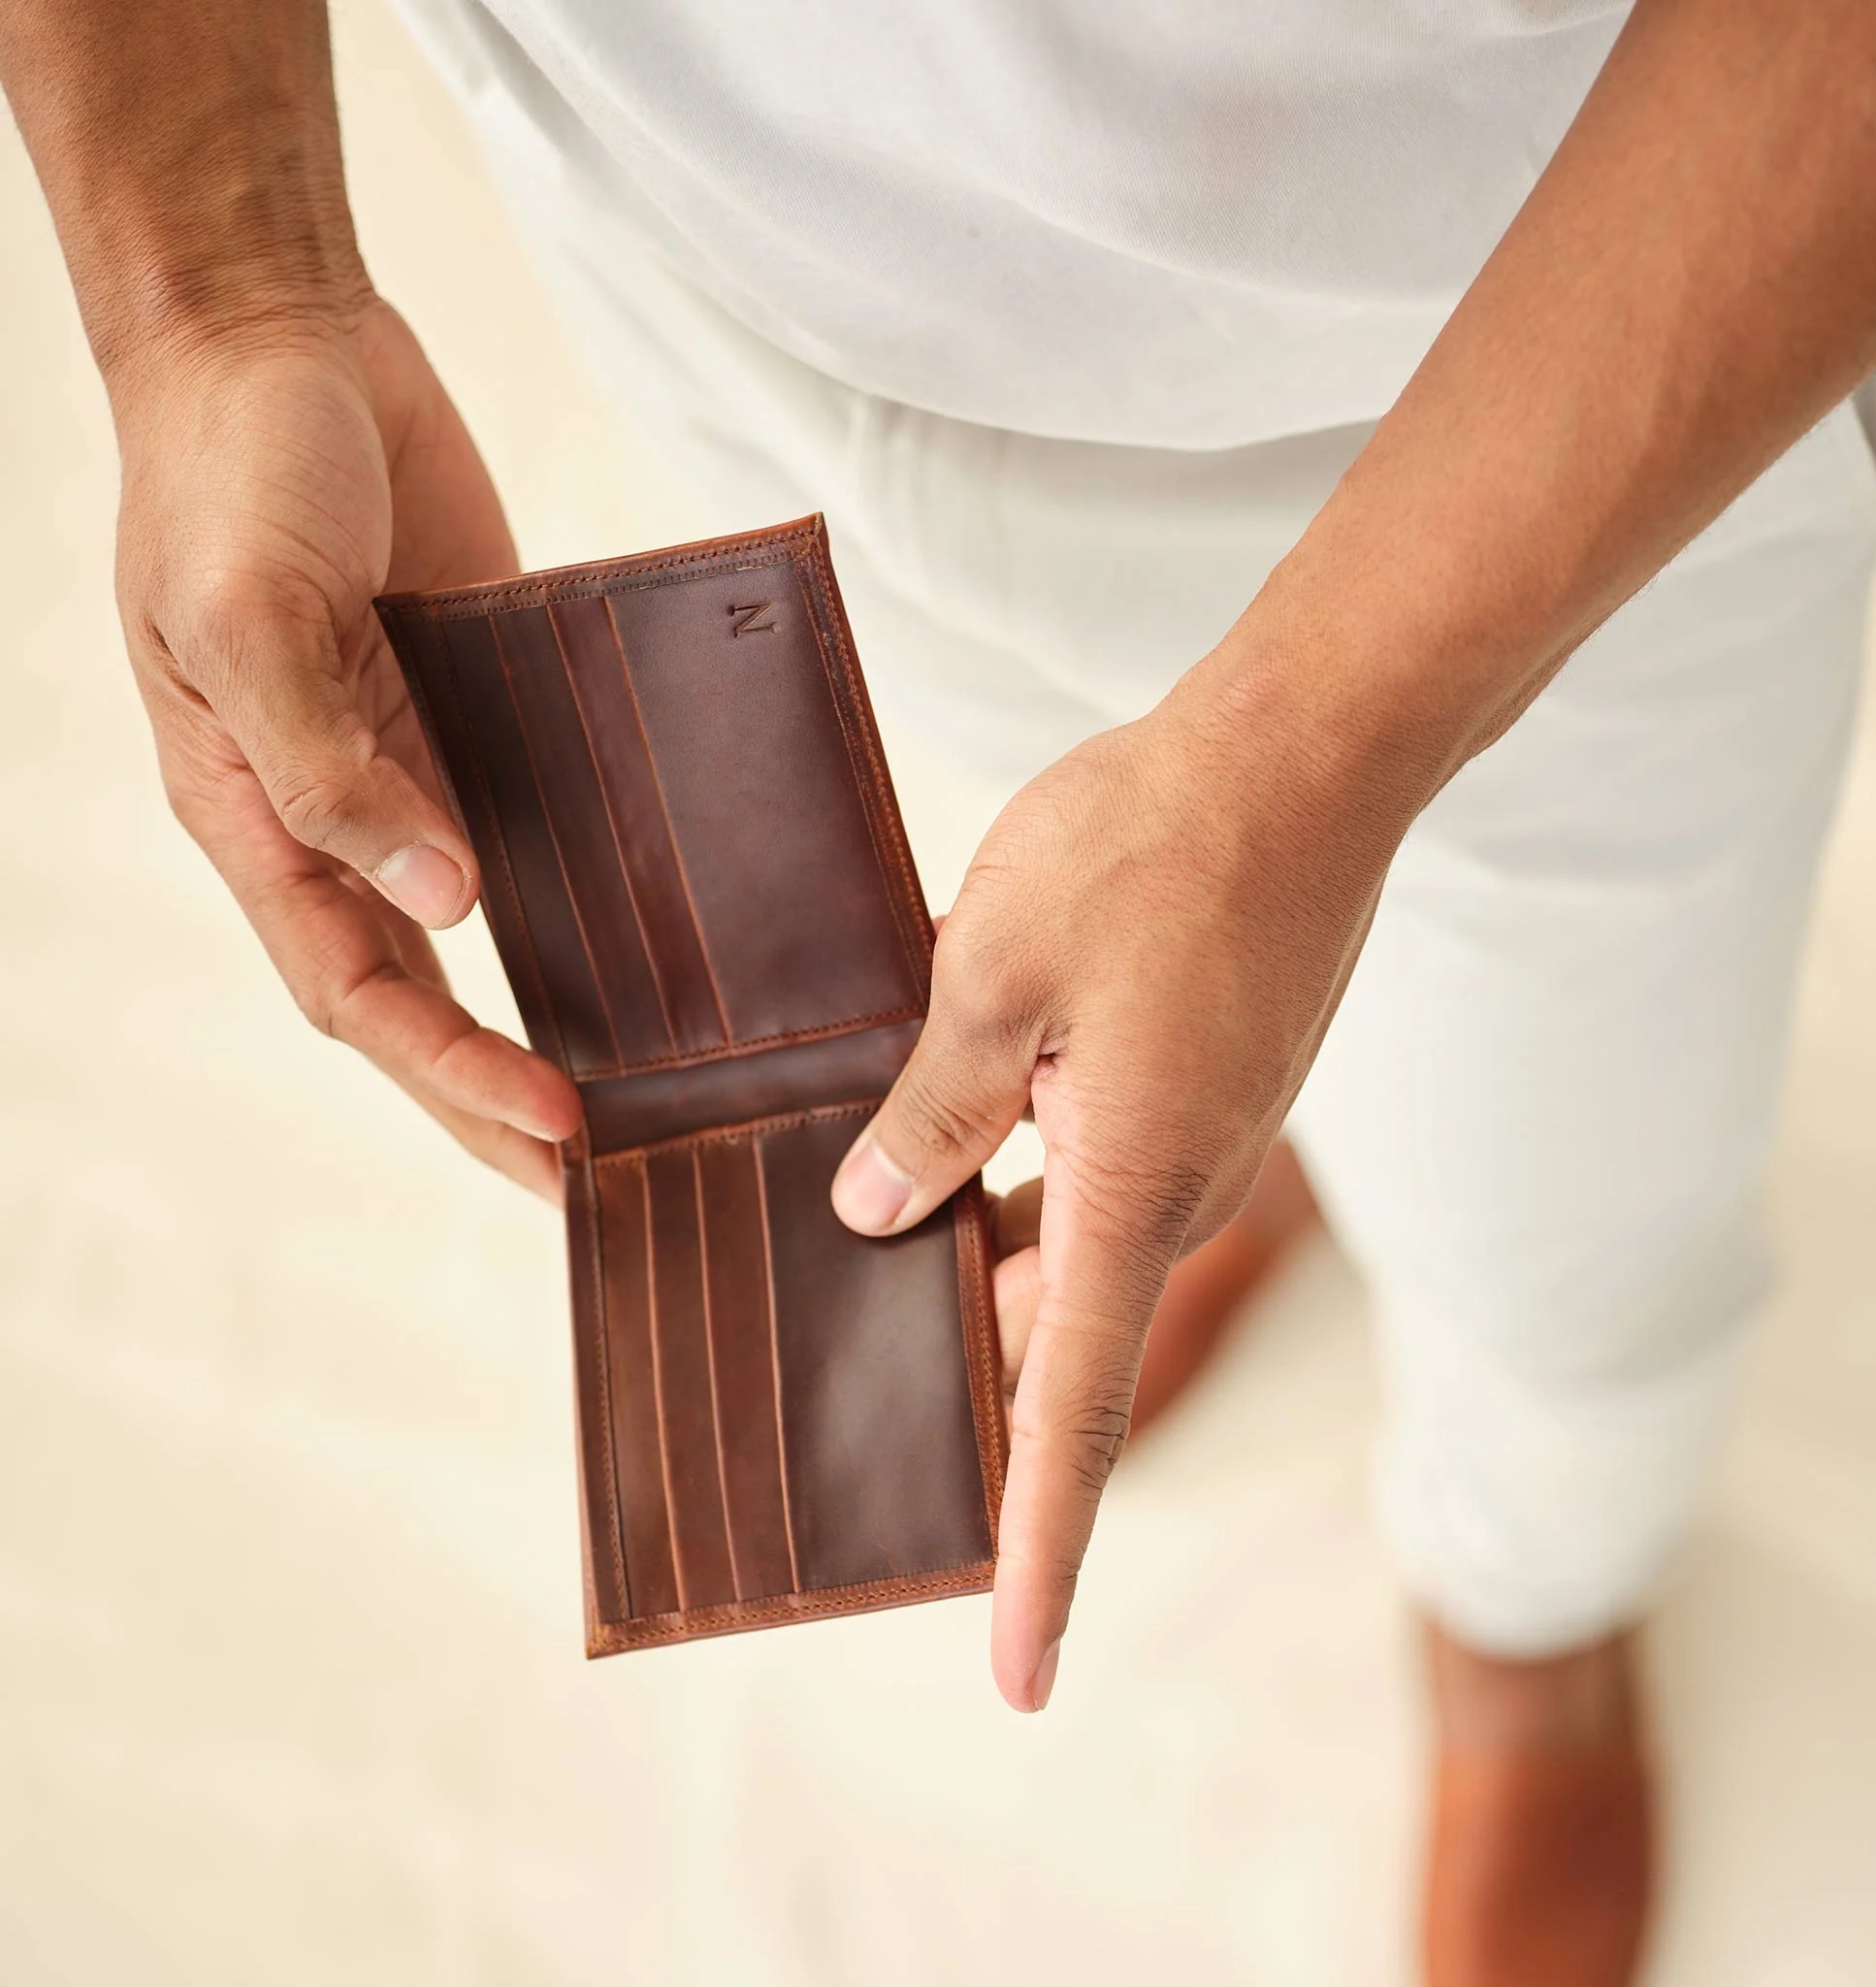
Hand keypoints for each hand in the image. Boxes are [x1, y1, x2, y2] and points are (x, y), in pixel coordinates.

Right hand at [110, 300, 580, 1198]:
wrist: (278, 340)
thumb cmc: (231, 472)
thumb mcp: (250, 616)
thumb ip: (330, 766)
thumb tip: (444, 901)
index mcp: (258, 823)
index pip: (361, 994)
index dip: (452, 1075)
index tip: (559, 1134)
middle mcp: (343, 821)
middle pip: (429, 997)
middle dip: (506, 1096)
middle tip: (616, 1180)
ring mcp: (422, 772)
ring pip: (494, 931)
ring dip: (562, 1011)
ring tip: (659, 1088)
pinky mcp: (489, 714)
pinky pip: (547, 821)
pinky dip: (598, 887)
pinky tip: (678, 931)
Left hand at [831, 645, 1432, 1709]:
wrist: (1307, 755)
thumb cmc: (1152, 849)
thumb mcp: (990, 970)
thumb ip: (932, 1108)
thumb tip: (881, 1211)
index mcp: (1134, 1190)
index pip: (1072, 1414)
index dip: (1038, 1554)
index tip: (1020, 1677)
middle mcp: (1183, 1189)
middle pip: (1057, 1327)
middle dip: (964, 1359)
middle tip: (843, 1384)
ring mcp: (1206, 1137)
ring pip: (1073, 1238)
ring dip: (986, 1248)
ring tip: (867, 1239)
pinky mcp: (1208, 1084)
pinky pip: (1101, 1166)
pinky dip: (1024, 1175)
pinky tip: (948, 1130)